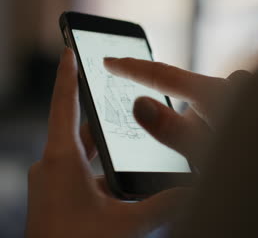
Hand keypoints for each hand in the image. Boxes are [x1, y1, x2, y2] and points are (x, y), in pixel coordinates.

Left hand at [26, 48, 188, 237]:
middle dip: (100, 112)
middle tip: (116, 93)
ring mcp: (53, 183)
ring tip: (126, 135)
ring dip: (103, 145)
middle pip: (79, 128)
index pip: (65, 107)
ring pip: (82, 152)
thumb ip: (162, 206)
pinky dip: (99, 168)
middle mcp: (52, 167)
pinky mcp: (57, 196)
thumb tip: (192, 191)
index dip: (68, 76)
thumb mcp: (126, 225)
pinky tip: (119, 175)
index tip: (69, 50)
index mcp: (62, 162)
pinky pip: (80, 171)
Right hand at [104, 57, 250, 168]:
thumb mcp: (208, 154)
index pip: (165, 75)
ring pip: (207, 107)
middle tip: (192, 143)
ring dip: (205, 129)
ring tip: (222, 154)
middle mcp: (234, 88)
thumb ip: (173, 131)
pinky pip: (223, 112)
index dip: (133, 68)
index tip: (109, 60)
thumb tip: (140, 103)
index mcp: (219, 94)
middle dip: (181, 117)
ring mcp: (244, 96)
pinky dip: (218, 128)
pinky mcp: (250, 105)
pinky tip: (232, 146)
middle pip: (188, 95)